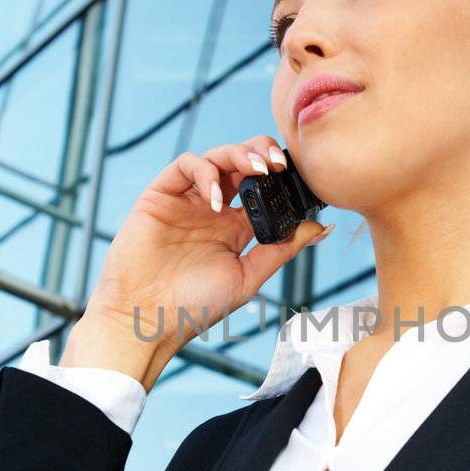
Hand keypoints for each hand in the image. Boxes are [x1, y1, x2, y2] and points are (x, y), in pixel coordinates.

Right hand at [80, 137, 330, 372]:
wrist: (147, 318)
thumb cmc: (194, 306)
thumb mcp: (248, 277)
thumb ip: (282, 249)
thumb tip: (322, 227)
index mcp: (236, 226)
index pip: (264, 186)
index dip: (282, 175)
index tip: (300, 176)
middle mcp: (214, 208)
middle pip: (242, 161)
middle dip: (263, 152)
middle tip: (279, 164)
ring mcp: (187, 199)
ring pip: (217, 156)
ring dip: (240, 155)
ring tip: (257, 170)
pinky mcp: (161, 194)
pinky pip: (185, 165)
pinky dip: (205, 172)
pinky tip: (217, 199)